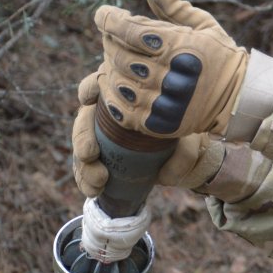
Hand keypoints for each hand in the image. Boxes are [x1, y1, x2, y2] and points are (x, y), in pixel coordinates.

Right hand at [71, 71, 226, 196]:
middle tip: (91, 155)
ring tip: (99, 181)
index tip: (89, 98)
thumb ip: (183, 155)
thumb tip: (163, 175)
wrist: (182, 156)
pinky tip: (94, 191)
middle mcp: (108, 110)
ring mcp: (100, 132)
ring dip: (83, 165)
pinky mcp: (99, 155)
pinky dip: (84, 179)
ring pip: (81, 144)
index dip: (91, 88)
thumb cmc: (185, 138)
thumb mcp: (191, 142)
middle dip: (83, 137)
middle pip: (85, 117)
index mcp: (128, 95)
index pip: (103, 82)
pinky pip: (84, 166)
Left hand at [94, 0, 248, 138]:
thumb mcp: (204, 25)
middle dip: (109, 41)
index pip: (129, 29)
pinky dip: (111, 94)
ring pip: (117, 80)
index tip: (103, 13)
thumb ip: (173, 6)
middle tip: (111, 36)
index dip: (108, 19)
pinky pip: (120, 109)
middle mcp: (169, 74)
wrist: (239, 98)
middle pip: (119, 54)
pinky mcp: (158, 123)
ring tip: (115, 59)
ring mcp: (162, 101)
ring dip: (109, 67)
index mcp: (180, 46)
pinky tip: (114, 83)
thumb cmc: (221, 56)